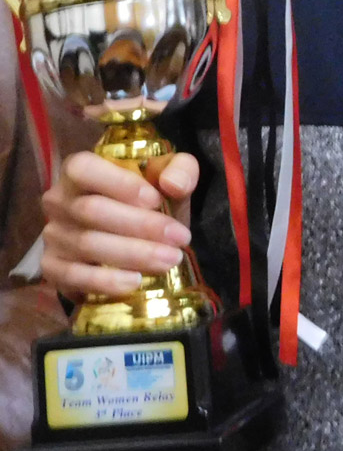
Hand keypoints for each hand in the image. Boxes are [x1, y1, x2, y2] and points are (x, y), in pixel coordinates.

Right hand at [41, 150, 197, 299]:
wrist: (136, 235)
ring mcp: (53, 235)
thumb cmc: (150, 198)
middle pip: (92, 211)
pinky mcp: (53, 268)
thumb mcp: (170, 176)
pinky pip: (74, 276)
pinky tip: (135, 281)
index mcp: (79, 169)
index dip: (119, 183)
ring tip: (169, 259)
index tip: (155, 199)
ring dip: (132, 254)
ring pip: (87, 245)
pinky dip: (105, 281)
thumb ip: (180, 169)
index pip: (85, 169)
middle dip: (140, 225)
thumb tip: (173, 184)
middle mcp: (59, 200)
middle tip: (179, 238)